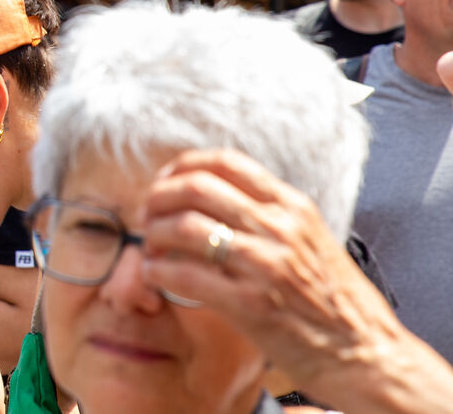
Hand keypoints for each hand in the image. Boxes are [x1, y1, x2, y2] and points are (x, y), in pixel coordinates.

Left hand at [140, 149, 398, 390]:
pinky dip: (159, 272)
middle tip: (147, 215)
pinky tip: (155, 276)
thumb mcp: (309, 238)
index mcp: (292, 206)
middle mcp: (278, 227)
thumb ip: (269, 215)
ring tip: (150, 248)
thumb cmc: (335, 299)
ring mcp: (265, 264)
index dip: (183, 166)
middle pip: (196, 188)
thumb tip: (214, 198)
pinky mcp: (250, 303)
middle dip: (159, 198)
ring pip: (184, 227)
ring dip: (155, 235)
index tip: (164, 182)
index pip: (226, 162)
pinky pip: (185, 276)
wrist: (368, 354)